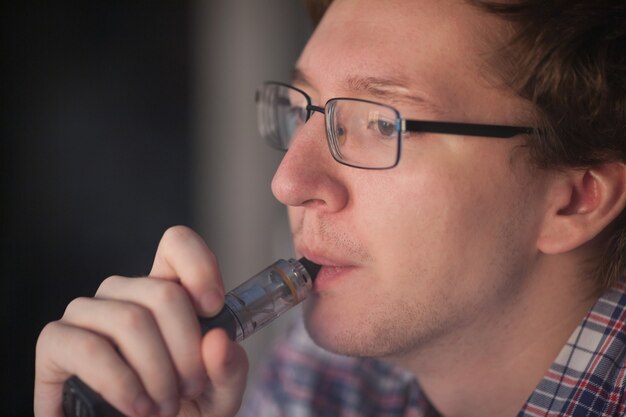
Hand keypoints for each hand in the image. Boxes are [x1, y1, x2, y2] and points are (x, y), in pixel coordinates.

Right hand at [34, 226, 248, 416]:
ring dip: (156, 373)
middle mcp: (123, 293)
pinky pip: (89, 347)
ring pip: (131, 321)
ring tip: (163, 407)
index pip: (176, 243)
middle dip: (187, 351)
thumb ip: (228, 369)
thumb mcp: (218, 394)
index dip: (198, 265)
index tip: (213, 308)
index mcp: (164, 290)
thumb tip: (218, 340)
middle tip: (189, 390)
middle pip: (164, 294)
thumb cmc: (178, 409)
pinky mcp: (56, 341)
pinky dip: (121, 383)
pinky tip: (136, 407)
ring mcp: (87, 313)